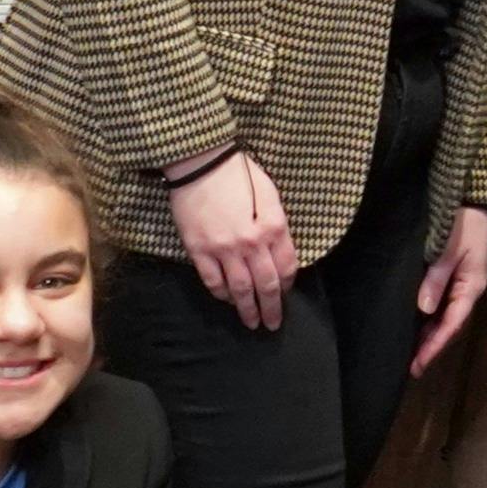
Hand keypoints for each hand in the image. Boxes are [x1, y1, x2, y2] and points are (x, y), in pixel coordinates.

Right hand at [176, 147, 295, 326]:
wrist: (200, 162)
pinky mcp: (199, 250)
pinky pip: (213, 281)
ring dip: (247, 309)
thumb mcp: (269, 193)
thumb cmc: (238, 173)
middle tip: (272, 324)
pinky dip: (221, 294)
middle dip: (271, 308)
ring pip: (240, 289)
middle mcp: (251, 242)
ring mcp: (223, 249)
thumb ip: (277, 223)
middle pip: (266, 285)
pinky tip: (227, 300)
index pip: (287, 266)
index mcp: (273, 226)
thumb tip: (280, 249)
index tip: (284, 294)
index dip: (287, 284)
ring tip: (251, 323)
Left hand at [409, 199, 486, 367]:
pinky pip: (442, 306)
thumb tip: (423, 309)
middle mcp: (468, 290)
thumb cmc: (462, 223)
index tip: (419, 363)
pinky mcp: (453, 277)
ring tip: (412, 354)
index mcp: (472, 287)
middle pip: (450, 326)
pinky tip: (417, 327)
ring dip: (430, 336)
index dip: (434, 345)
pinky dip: (430, 320)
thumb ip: (436, 278)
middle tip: (412, 368)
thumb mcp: (449, 249)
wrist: (472, 200)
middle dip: (432, 347)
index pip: (452, 324)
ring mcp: (461, 285)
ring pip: (445, 318)